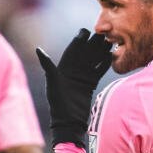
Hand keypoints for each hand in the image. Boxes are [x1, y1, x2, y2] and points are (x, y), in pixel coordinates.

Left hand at [34, 28, 114, 148]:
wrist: (68, 121)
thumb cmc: (57, 102)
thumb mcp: (52, 82)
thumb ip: (47, 65)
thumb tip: (38, 49)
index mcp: (65, 63)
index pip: (76, 43)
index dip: (83, 36)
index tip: (90, 32)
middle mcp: (75, 66)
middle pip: (88, 48)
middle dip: (97, 40)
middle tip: (107, 35)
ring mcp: (84, 73)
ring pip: (96, 56)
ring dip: (104, 49)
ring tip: (113, 43)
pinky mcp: (92, 81)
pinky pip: (101, 68)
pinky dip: (107, 62)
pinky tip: (114, 56)